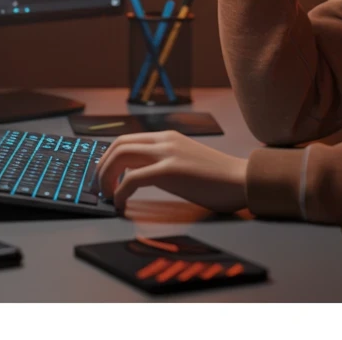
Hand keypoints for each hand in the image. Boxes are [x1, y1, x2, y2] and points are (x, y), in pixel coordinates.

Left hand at [97, 131, 248, 213]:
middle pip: (118, 145)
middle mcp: (164, 140)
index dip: (108, 157)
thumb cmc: (218, 178)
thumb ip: (164, 161)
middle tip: (100, 188)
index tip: (103, 175)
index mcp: (167, 137)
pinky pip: (133, 179)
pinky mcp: (171, 170)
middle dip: (102, 167)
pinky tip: (121, 204)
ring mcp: (167, 153)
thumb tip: (139, 174)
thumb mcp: (185, 161)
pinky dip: (120, 192)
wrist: (241, 180)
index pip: (126, 139)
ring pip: (121, 156)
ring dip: (106, 177)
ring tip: (108, 196)